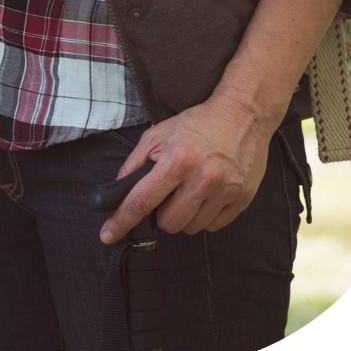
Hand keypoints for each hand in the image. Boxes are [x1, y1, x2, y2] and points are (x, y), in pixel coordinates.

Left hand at [97, 86, 272, 244]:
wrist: (242, 114)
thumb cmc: (198, 123)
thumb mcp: (158, 134)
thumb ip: (134, 163)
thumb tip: (119, 191)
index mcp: (177, 160)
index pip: (142, 200)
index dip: (122, 221)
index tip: (108, 235)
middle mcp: (202, 179)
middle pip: (169, 223)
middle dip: (162, 214)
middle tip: (168, 194)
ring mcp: (224, 191)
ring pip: (191, 228)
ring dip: (184, 216)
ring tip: (189, 190)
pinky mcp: (241, 200)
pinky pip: (214, 226)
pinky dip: (205, 216)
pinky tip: (206, 195)